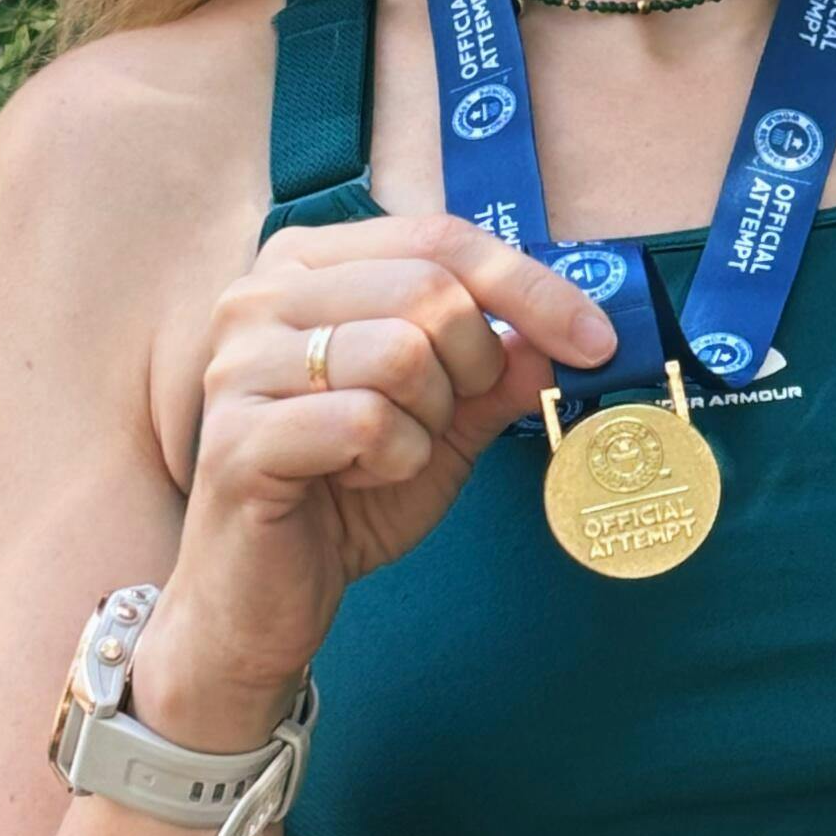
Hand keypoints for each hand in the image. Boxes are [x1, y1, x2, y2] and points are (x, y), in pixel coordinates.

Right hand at [166, 210, 621, 692]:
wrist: (264, 596)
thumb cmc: (348, 493)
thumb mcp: (445, 419)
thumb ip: (499, 368)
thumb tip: (568, 331)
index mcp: (306, 265)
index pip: (440, 239)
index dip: (531, 285)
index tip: (598, 341)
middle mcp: (258, 296)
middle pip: (426, 290)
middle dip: (472, 365)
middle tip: (447, 419)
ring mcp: (238, 364)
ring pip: (399, 353)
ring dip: (427, 422)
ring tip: (389, 454)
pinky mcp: (237, 438)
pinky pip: (367, 423)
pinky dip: (394, 462)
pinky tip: (360, 481)